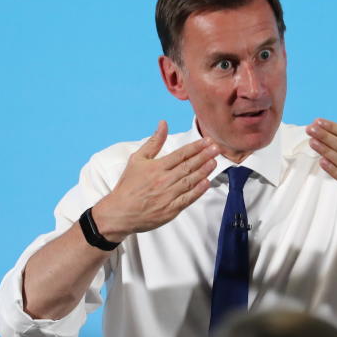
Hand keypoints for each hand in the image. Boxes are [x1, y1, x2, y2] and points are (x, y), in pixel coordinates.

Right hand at [91, 120, 218, 240]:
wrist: (120, 212)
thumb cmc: (128, 186)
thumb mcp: (137, 159)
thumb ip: (153, 142)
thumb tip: (163, 124)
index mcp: (156, 167)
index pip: (181, 154)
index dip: (196, 147)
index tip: (207, 141)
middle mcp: (164, 180)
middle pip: (188, 166)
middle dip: (204, 156)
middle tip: (216, 148)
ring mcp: (168, 196)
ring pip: (190, 181)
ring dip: (204, 171)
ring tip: (214, 162)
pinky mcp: (170, 209)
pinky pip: (188, 199)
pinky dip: (198, 191)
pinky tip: (206, 182)